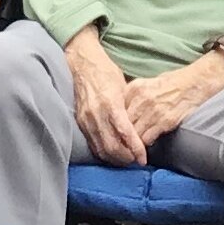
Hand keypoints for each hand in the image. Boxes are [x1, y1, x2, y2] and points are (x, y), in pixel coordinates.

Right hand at [63, 27, 144, 166]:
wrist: (83, 64)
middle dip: (126, 157)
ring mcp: (86, 120)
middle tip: (136, 160)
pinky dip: (103, 153)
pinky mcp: (80, 122)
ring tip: (126, 160)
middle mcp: (97, 114)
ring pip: (101, 149)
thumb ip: (129, 109)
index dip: (135, 148)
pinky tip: (112, 154)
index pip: (125, 132)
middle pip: (112, 146)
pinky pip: (92, 144)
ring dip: (115, 158)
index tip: (143, 157)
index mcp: (110, 103)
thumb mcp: (123, 87)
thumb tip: (140, 128)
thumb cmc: (106, 72)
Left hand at [122, 56, 223, 147]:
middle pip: (122, 123)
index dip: (113, 123)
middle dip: (120, 135)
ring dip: (131, 143)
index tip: (111, 131)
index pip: (116, 109)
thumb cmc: (172, 83)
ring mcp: (153, 111)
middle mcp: (141, 98)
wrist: (195, 83)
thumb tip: (120, 111)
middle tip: (117, 145)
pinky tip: (143, 148)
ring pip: (133, 134)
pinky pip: (147, 139)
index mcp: (135, 87)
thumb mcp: (148, 83)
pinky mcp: (164, 121)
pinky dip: (144, 145)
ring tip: (128, 151)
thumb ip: (133, 96)